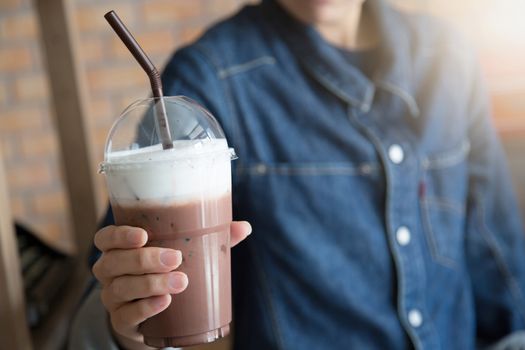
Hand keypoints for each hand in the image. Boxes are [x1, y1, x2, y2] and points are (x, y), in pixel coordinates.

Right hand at [92, 221, 251, 349]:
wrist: (156, 315)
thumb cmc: (169, 271)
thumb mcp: (186, 253)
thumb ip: (212, 239)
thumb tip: (243, 227)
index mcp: (119, 248)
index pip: (106, 238)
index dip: (120, 235)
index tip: (144, 235)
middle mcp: (109, 271)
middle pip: (114, 262)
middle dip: (145, 259)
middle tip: (175, 258)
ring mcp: (112, 298)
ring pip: (121, 288)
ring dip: (150, 284)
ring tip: (180, 282)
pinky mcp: (121, 321)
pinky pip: (127, 315)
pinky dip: (146, 308)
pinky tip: (165, 302)